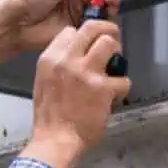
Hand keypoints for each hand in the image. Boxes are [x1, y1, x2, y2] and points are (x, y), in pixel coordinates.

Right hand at [19, 18, 130, 167]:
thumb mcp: (43, 81)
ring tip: (115, 67)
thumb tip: (76, 54)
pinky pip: (123, 78)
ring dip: (117, 54)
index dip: (84, 36)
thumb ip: (58, 64)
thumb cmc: (50, 116)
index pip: (70, 31)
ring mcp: (86, 73)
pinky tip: (115, 95)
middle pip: (92, 28)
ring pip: (110, 44)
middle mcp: (67, 61)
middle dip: (107, 30)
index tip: (90, 43)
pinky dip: (122, 87)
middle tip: (113, 40)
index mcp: (50, 59)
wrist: (55, 140)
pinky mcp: (103, 89)